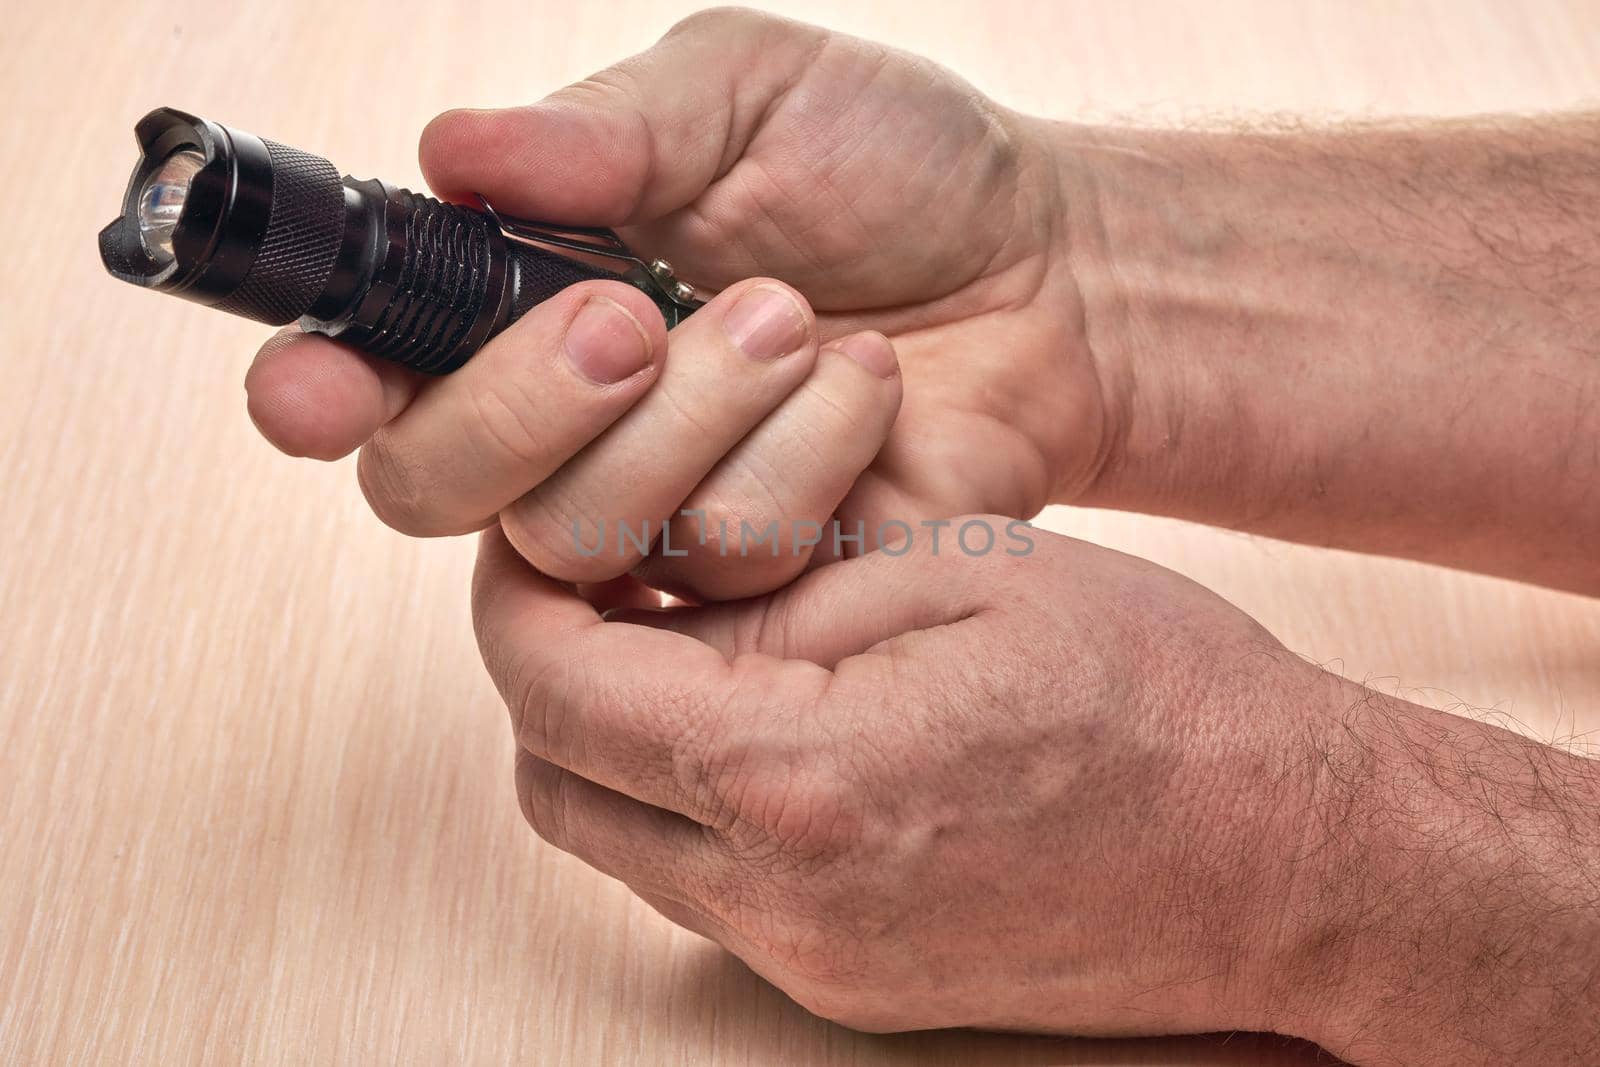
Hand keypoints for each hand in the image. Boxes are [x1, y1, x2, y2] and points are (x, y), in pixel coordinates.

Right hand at [245, 9, 1105, 597]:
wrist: (1051, 276)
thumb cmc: (896, 170)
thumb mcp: (745, 98)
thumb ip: (599, 137)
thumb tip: (453, 154)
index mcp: (525, 300)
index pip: (370, 375)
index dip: (318, 389)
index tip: (322, 389)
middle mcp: (567, 426)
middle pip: (432, 487)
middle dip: (522, 404)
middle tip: (631, 316)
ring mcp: (657, 516)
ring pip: (581, 534)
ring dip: (701, 411)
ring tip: (801, 325)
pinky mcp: (754, 588)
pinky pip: (723, 558)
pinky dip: (804, 459)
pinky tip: (867, 399)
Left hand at [470, 517, 1329, 1040]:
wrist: (1293, 861)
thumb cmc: (1159, 701)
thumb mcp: (957, 571)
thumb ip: (776, 583)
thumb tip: (657, 587)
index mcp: (798, 781)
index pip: (555, 695)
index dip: (518, 602)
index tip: (540, 544)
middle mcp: (782, 904)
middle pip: (557, 788)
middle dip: (551, 676)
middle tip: (609, 586)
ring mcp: (813, 964)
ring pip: (622, 847)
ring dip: (622, 742)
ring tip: (701, 644)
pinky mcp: (851, 986)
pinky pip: (708, 890)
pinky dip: (697, 802)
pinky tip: (773, 724)